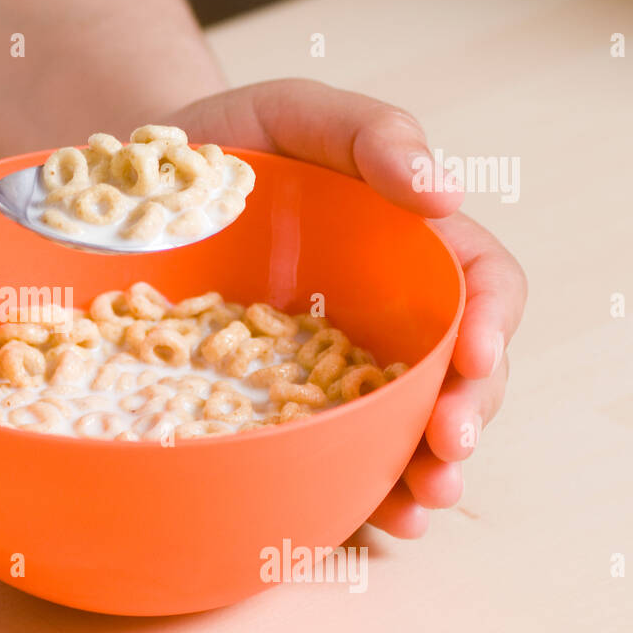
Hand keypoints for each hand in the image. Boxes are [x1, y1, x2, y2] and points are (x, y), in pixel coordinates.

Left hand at [170, 78, 526, 537]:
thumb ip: (369, 133)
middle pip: (457, 374)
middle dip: (463, 418)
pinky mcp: (285, 401)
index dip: (493, 325)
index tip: (474, 360)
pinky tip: (373, 519)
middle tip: (446, 454)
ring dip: (424, 473)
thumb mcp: (294, 113)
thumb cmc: (229, 143)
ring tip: (416, 508)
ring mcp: (338, 364)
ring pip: (406, 426)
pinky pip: (337, 451)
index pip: (482, 286)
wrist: (139, 187)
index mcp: (409, 246)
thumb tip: (444, 191)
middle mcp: (387, 313)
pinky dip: (363, 489)